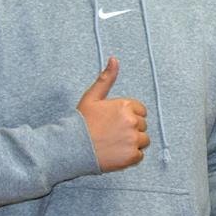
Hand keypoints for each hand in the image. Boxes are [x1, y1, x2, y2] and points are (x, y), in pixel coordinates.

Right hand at [78, 57, 148, 171]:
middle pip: (143, 126)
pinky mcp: (132, 156)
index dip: (128, 116)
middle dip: (130, 129)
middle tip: (111, 133)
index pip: (141, 111)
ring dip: (132, 143)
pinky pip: (139, 155)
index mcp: (125, 106)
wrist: (72, 147)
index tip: (115, 122)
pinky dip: (130, 157)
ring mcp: (133, 139)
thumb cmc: (81, 122)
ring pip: (143, 141)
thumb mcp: (92, 97)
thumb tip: (114, 58)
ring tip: (114, 143)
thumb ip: (106, 78)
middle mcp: (132, 122)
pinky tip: (115, 153)